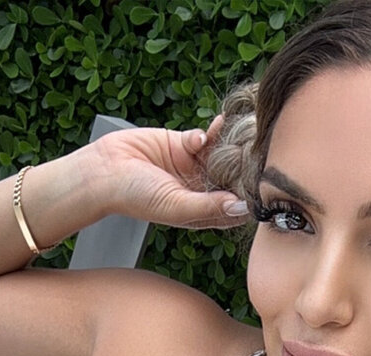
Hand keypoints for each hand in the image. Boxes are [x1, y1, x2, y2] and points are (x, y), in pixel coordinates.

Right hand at [88, 115, 249, 229]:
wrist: (105, 170)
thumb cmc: (137, 197)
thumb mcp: (176, 205)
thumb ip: (209, 207)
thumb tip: (242, 208)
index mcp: (203, 212)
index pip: (237, 207)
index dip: (251, 197)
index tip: (265, 183)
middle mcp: (202, 191)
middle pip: (234, 179)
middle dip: (246, 168)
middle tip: (263, 153)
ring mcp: (194, 167)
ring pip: (224, 155)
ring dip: (233, 146)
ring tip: (245, 134)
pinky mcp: (184, 144)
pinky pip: (207, 136)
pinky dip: (214, 131)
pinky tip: (215, 128)